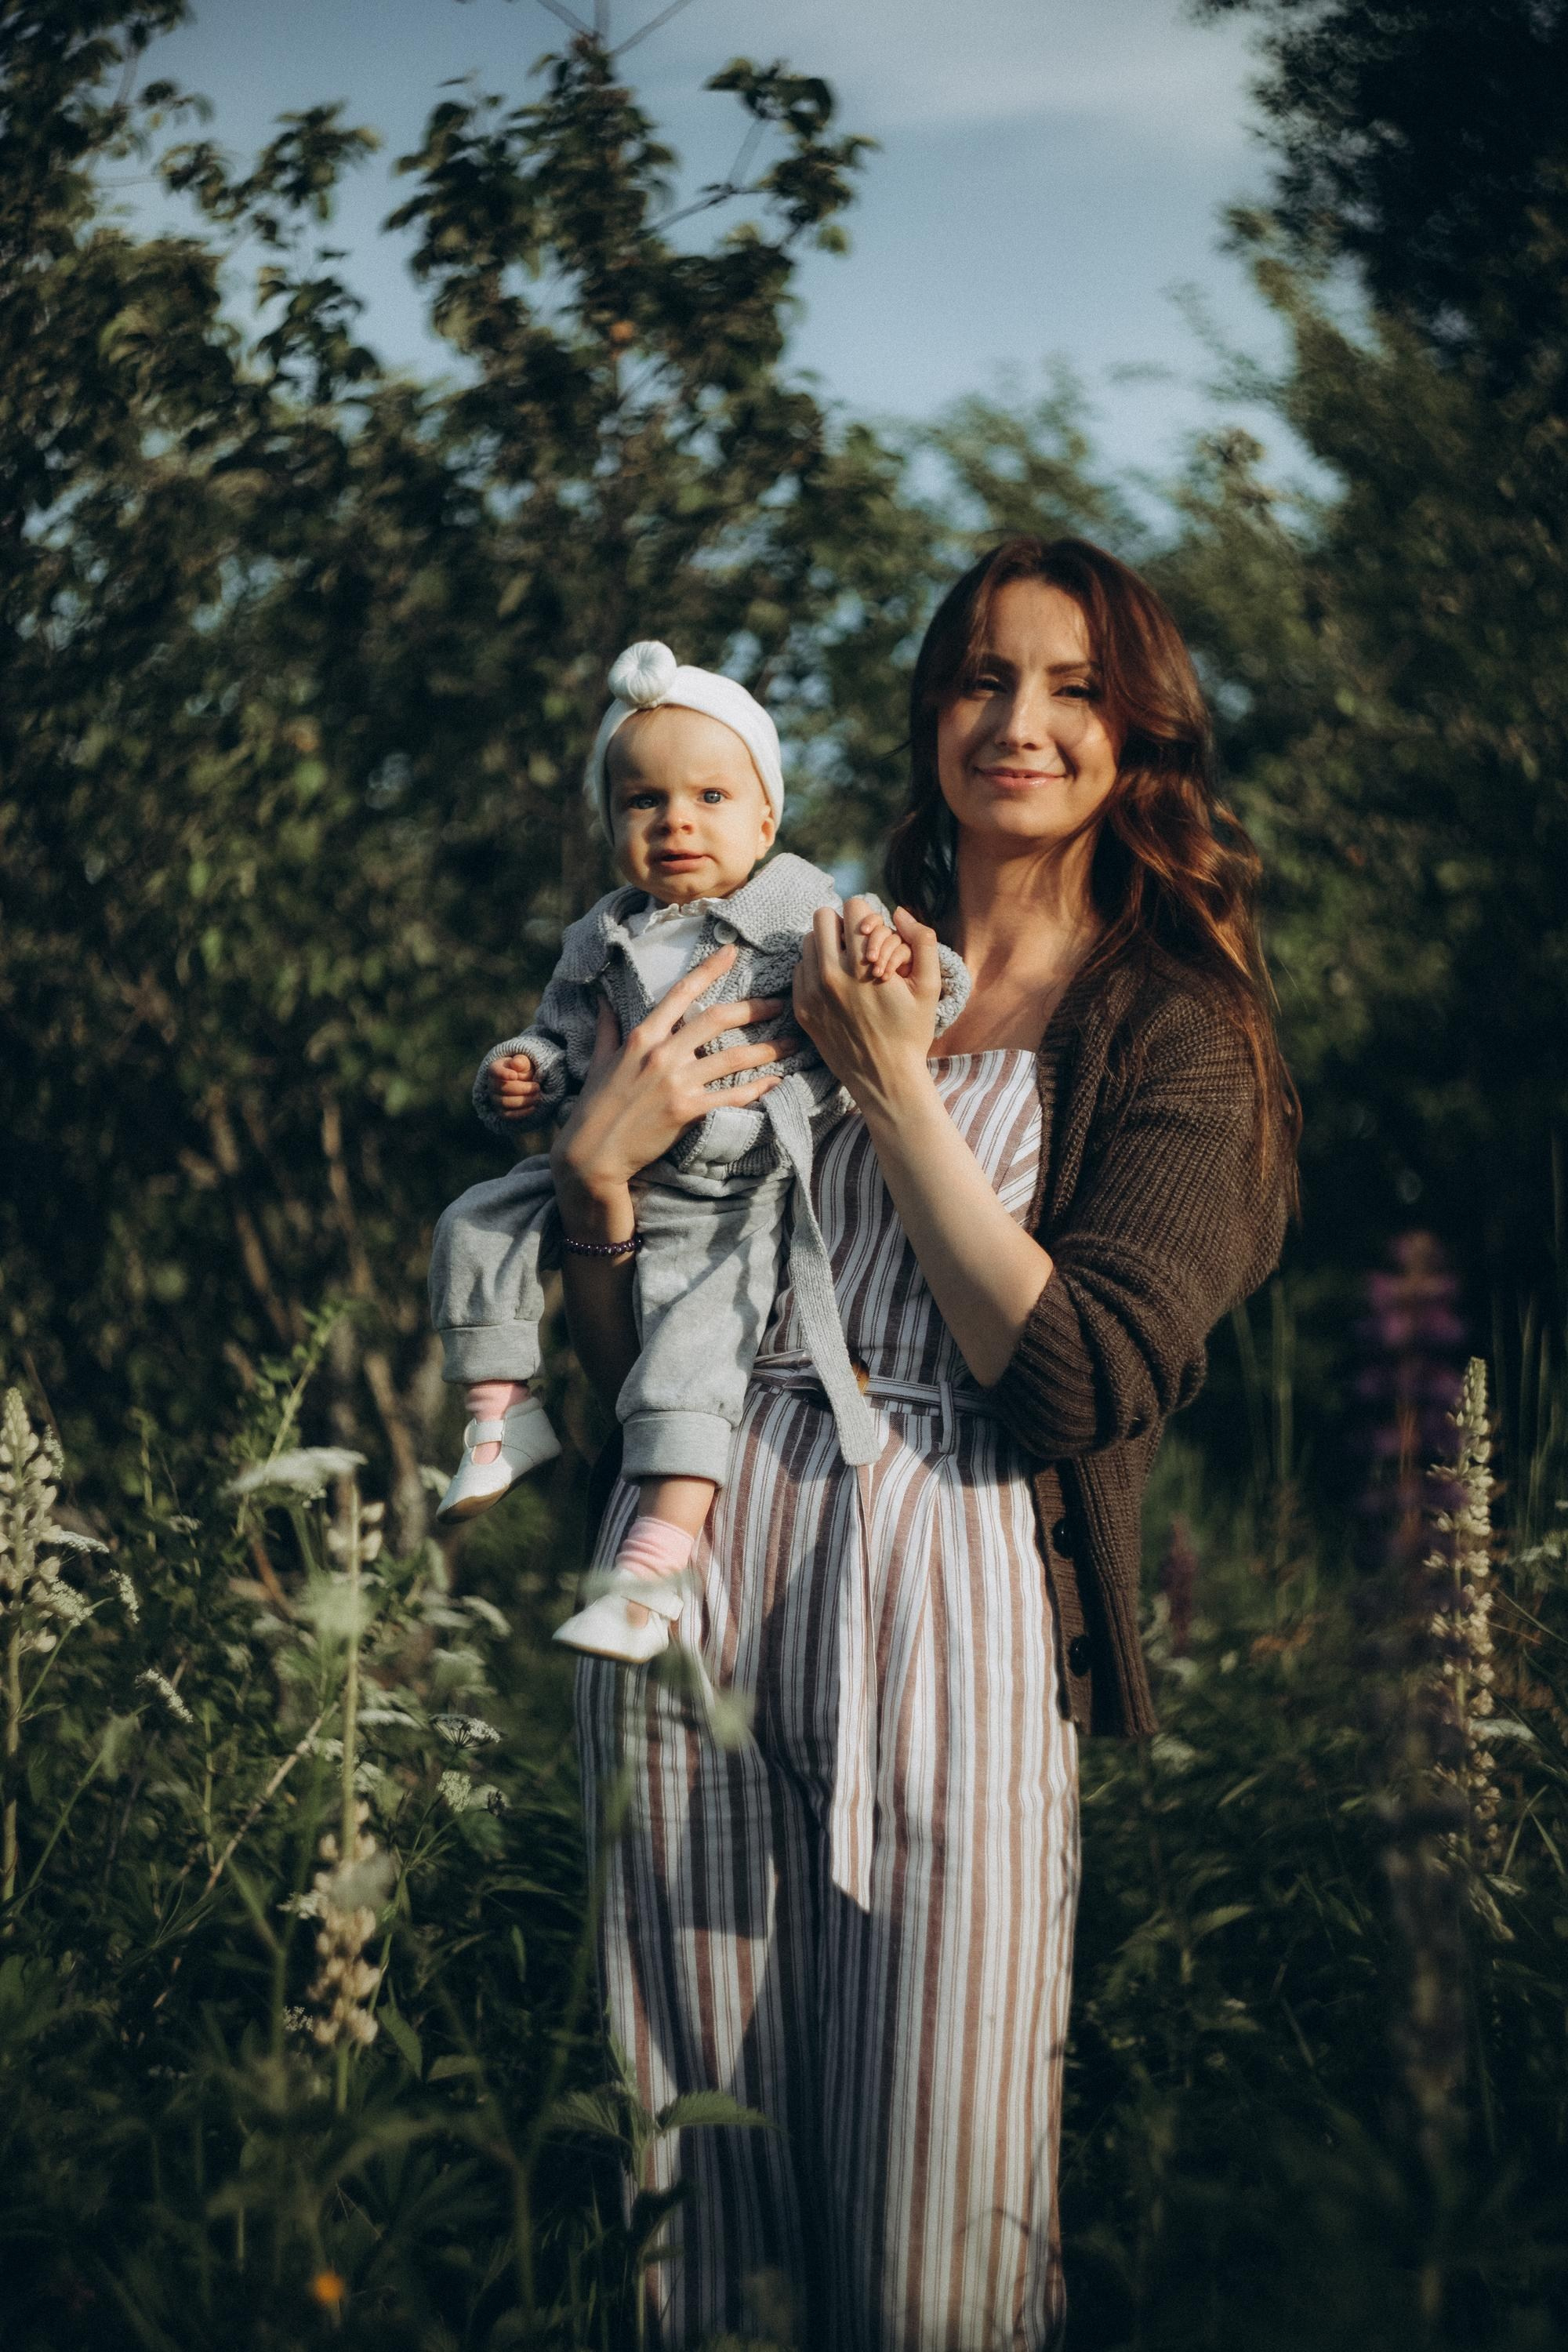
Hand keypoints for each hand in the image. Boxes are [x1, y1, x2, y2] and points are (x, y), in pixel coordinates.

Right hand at [487, 1052, 541, 1123]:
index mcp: (495, 1069)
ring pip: (506, 1103)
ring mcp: (495, 1099)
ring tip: (537, 1096)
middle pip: (503, 1089)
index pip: (495, 1071)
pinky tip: (533, 1106)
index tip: (515, 1075)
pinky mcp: (501, 1111)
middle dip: (523, 1089)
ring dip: (524, 1100)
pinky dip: (522, 1112)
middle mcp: (492, 1085)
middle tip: (537, 1087)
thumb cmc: (522, 1069)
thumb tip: (517, 1064)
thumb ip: (521, 1061)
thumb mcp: (523, 1062)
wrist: (524, 1082)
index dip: (503, 1074)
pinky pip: (509, 1115)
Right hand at [551, 944, 794, 1213]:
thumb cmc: (595, 1106)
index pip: (681, 992)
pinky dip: (758, 1089)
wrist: (592, 1153)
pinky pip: (731, 1096)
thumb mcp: (599, 1060)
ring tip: (792, 1043)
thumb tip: (604, 1000)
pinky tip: (776, 1082)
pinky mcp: (687, 1112)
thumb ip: (607, 1027)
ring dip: (768, 1049)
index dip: (710, 969)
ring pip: (733, 1058)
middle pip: (718, 1019)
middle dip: (755, 1008)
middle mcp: (662, 1054)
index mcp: (642, 1036)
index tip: (733, 952)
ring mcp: (676, 1083)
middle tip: (779, 1003)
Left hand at [793, 899, 941, 1112]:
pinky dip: (816, 969)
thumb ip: (923, 940)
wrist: (885, 1078)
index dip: (867, 915)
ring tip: (846, 965)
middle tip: (857, 946)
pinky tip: (836, 986)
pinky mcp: (802, 1008)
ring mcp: (812, 992)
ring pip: (808, 940)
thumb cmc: (911, 1032)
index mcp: (862, 964)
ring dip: (826, 945)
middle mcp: (831, 974)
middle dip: (843, 924)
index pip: (853, 906)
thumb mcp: (930, 987)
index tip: (873, 934)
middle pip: (823, 916)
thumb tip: (899, 911)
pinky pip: (800, 968)